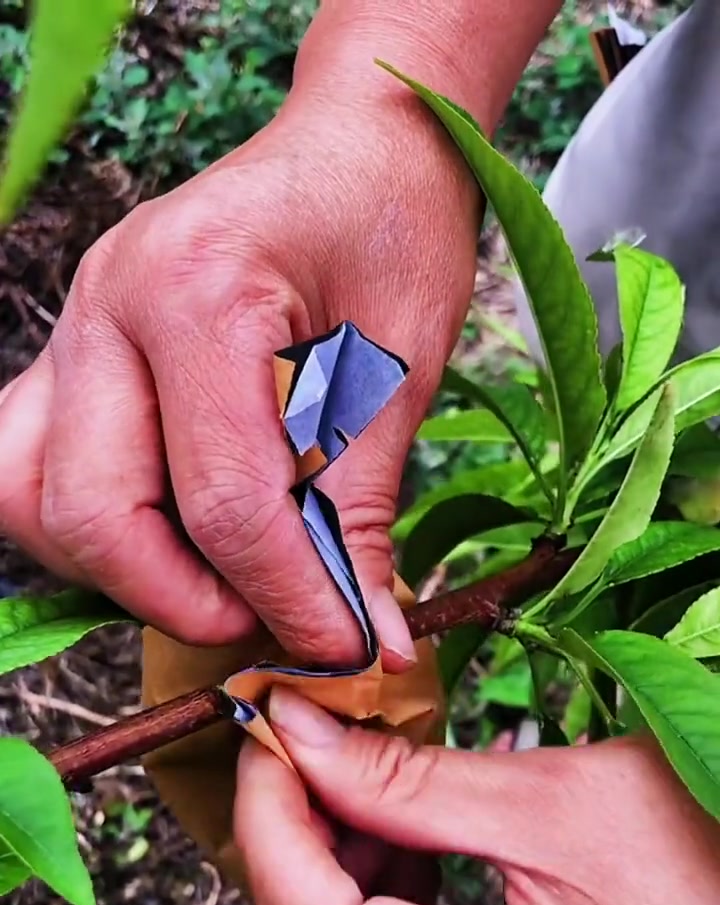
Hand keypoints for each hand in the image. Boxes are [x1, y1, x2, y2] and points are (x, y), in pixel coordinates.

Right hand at [0, 81, 476, 665]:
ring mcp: (74, 329)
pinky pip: (31, 466)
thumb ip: (360, 515)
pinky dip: (89, 527)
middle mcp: (107, 306)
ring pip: (31, 501)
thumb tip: (364, 645)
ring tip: (220, 577)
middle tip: (275, 618)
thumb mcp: (402, 372)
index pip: (226, 503)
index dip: (288, 600)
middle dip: (188, 601)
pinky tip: (169, 535)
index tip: (348, 648)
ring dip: (121, 571)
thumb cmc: (392, 230)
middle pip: (96, 515)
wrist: (354, 144)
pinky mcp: (71, 357)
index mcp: (199, 291)